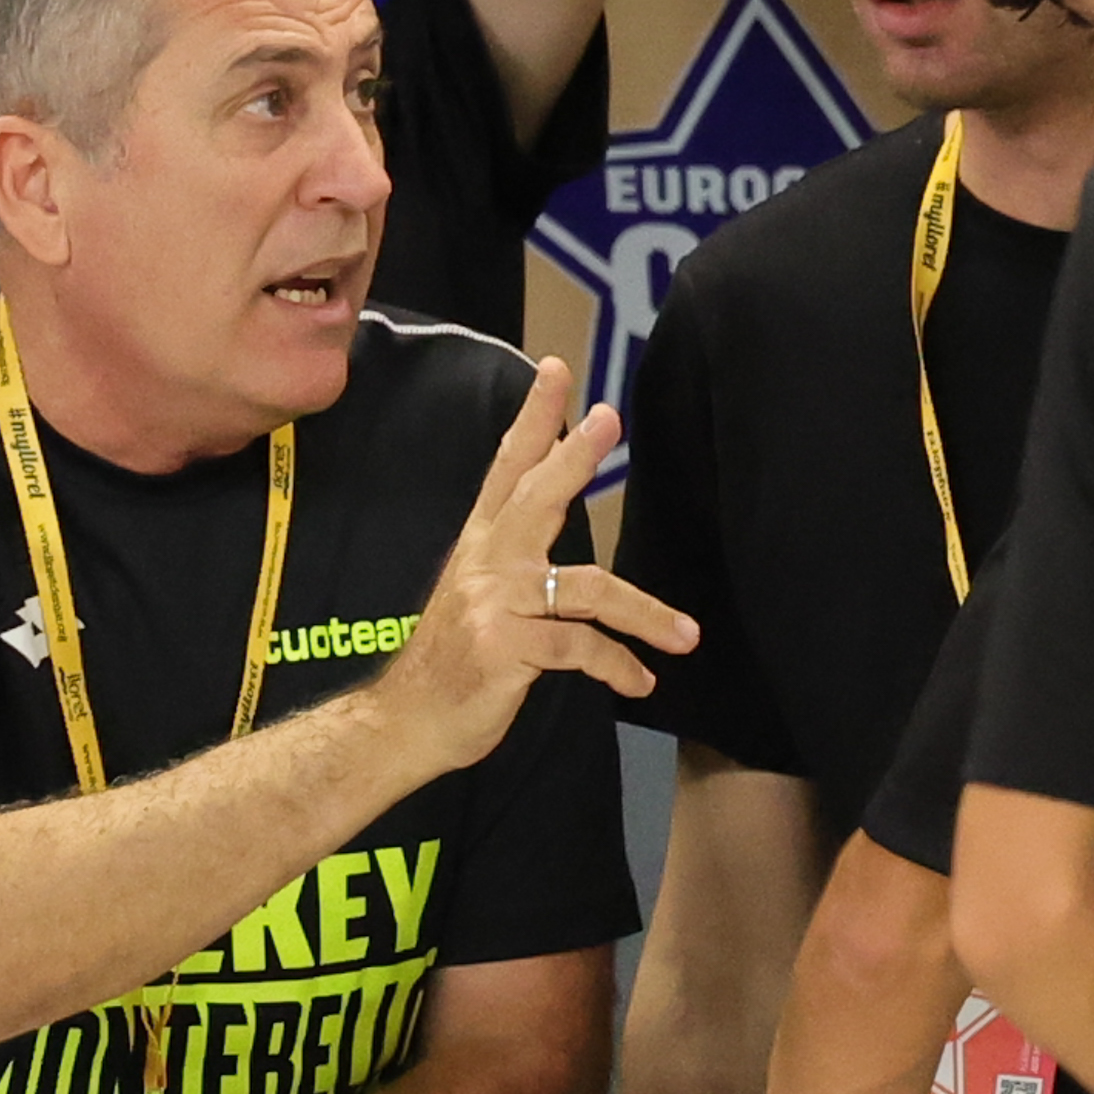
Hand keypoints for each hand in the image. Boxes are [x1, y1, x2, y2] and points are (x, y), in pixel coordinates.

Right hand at [380, 358, 697, 773]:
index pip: (506, 469)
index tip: (556, 370)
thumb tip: (568, 562)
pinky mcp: (506, 650)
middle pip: (534, 497)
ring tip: (687, 635)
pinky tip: (640, 682)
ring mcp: (493, 605)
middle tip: (609, 418)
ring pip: (585, 588)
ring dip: (645, 613)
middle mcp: (484, 565)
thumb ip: (517, 572)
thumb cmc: (453, 665)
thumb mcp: (480, 603)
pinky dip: (618, 667)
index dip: (533, 420)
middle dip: (573, 456)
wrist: (406, 723)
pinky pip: (580, 649)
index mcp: (480, 546)